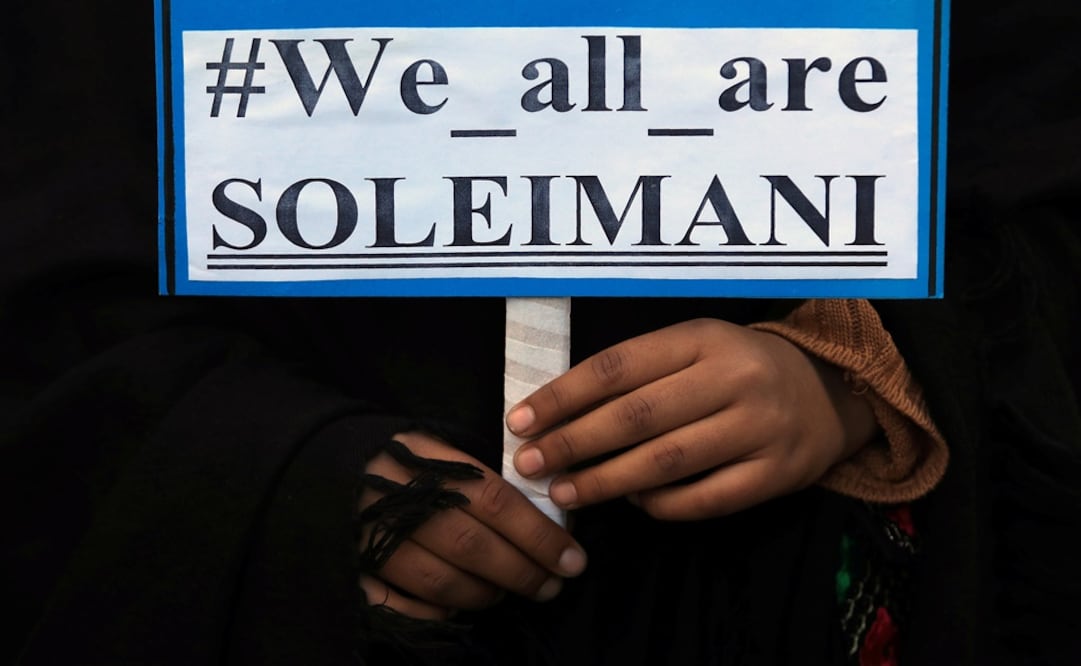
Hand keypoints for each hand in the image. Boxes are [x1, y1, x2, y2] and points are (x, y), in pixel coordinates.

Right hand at [359, 431, 587, 620]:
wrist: (309, 459)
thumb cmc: (385, 454)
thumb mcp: (428, 444)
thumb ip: (470, 473)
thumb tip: (534, 507)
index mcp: (425, 462)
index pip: (493, 500)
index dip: (538, 534)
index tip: (572, 558)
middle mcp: (399, 502)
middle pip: (473, 546)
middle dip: (522, 572)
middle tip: (552, 586)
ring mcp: (370, 540)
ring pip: (441, 581)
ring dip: (485, 594)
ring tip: (508, 594)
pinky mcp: (348, 570)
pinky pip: (398, 605)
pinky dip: (434, 613)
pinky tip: (456, 608)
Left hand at [508, 318, 877, 520]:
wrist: (831, 392)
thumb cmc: (739, 367)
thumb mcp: (694, 346)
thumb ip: (638, 373)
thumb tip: (562, 417)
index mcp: (703, 338)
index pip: (618, 367)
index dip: (563, 396)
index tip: (520, 420)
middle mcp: (733, 378)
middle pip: (637, 417)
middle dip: (573, 443)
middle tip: (530, 464)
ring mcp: (758, 428)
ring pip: (666, 462)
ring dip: (605, 482)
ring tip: (564, 494)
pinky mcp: (776, 475)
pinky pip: (704, 499)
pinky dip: (658, 505)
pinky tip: (629, 503)